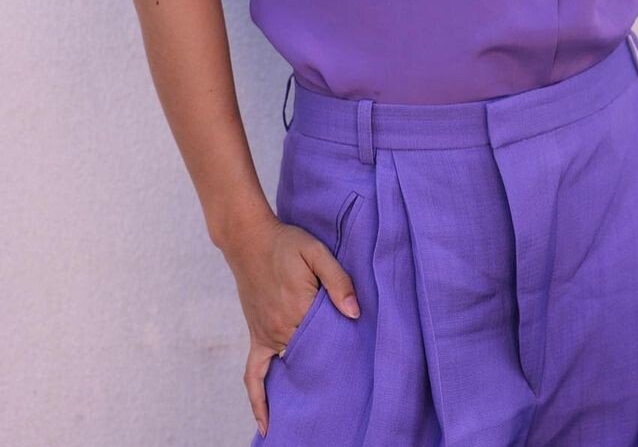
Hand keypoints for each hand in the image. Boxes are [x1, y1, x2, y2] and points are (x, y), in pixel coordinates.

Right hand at [222, 213, 361, 438]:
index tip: (362, 368)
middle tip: (349, 392)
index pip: (327, 343)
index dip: (345, 354)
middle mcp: (281, 328)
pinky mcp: (256, 336)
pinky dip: (259, 400)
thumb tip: (354, 313)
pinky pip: (253, 375)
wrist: (250, 239)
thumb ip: (338, 280)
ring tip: (320, 408)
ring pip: (287, 369)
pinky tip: (266, 423)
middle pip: (310, 360)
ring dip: (302, 387)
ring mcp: (266, 335)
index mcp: (299, 309)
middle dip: (328, 372)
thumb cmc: (286, 242)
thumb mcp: (316, 252)